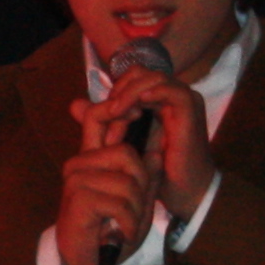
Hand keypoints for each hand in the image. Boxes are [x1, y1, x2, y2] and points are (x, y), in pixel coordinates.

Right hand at [57, 97, 165, 264]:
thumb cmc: (110, 233)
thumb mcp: (137, 203)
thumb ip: (146, 177)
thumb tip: (156, 150)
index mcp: (92, 159)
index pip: (98, 117)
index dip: (119, 110)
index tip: (140, 113)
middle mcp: (80, 164)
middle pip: (126, 153)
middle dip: (142, 183)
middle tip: (135, 210)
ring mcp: (76, 179)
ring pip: (127, 181)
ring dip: (136, 208)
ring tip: (126, 224)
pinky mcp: (78, 199)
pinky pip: (119, 202)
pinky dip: (128, 222)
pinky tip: (121, 232)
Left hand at [93, 52, 216, 211]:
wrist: (186, 192)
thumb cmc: (158, 172)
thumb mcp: (123, 142)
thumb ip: (102, 122)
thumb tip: (74, 105)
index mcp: (159, 99)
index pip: (131, 77)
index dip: (114, 90)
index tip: (104, 113)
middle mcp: (172, 94)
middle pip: (139, 73)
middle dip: (119, 90)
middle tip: (109, 110)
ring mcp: (183, 98)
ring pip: (152, 77)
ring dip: (129, 92)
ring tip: (116, 110)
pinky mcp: (190, 108)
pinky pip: (167, 88)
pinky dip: (147, 94)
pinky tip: (132, 110)